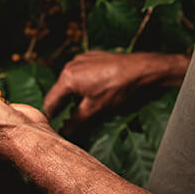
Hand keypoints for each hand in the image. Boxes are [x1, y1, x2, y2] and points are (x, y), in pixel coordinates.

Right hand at [43, 50, 188, 123]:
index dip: (50, 119)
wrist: (144, 70)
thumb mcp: (95, 110)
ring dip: (74, 98)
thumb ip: (75, 123)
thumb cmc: (120, 88)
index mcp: (68, 76)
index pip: (50, 102)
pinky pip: (82, 75)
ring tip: (82, 112)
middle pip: (60, 92)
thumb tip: (64, 135)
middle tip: (68, 124)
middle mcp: (72, 64)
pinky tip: (94, 95)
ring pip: (71, 84)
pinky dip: (84, 87)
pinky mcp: (95, 58)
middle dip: (63, 108)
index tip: (51, 131)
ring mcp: (84, 59)